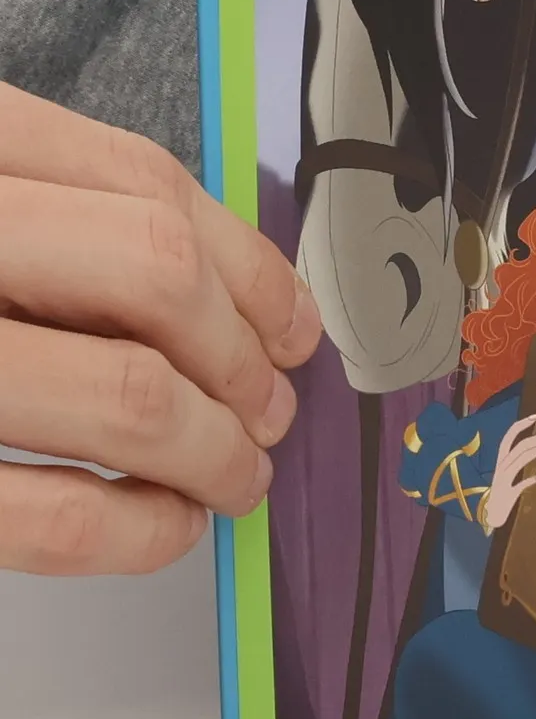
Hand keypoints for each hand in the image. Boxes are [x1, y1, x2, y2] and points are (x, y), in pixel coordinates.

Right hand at [0, 84, 322, 574]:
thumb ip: (64, 224)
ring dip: (216, 450)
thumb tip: (229, 302)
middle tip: (272, 411)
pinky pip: (57, 520)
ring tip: (234, 474)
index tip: (294, 329)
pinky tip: (162, 525)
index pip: (144, 186)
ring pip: (130, 397)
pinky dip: (140, 533)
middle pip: (159, 274)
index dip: (251, 269)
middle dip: (243, 358)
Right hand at [481, 414, 535, 532]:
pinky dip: (531, 480)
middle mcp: (500, 468)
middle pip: (515, 449)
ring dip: (531, 454)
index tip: (534, 416)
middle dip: (530, 439)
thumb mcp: (509, 474)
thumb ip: (519, 461)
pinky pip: (520, 485)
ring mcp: (503, 481)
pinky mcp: (508, 493)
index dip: (520, 426)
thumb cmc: (502, 492)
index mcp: (500, 461)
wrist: (492, 514)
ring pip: (517, 462)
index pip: (508, 438)